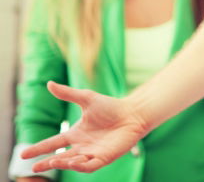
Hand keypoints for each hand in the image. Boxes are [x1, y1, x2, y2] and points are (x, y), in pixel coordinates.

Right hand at [20, 81, 149, 174]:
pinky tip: (74, 162)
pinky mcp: (104, 158)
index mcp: (75, 134)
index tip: (23, 154)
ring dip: (63, 163)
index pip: (53, 143)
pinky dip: (80, 166)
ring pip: (73, 163)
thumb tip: (49, 83)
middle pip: (60, 158)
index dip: (39, 149)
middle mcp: (81, 146)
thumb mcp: (87, 98)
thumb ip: (68, 94)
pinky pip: (89, 166)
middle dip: (47, 163)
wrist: (134, 113)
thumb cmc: (112, 107)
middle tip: (33, 166)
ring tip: (54, 161)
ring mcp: (92, 153)